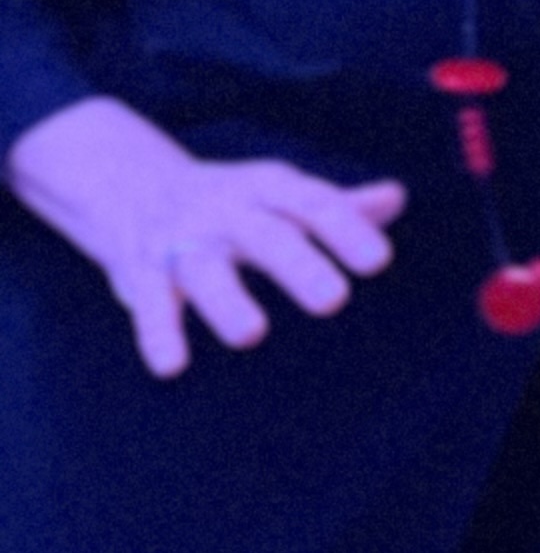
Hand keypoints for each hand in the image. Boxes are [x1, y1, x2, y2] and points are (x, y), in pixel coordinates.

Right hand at [6, 95, 404, 379]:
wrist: (128, 185)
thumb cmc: (232, 201)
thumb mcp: (282, 193)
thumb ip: (339, 205)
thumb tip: (398, 198)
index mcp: (270, 190)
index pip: (315, 205)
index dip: (347, 231)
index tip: (380, 261)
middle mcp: (226, 212)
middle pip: (266, 236)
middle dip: (299, 266)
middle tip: (335, 301)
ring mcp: (182, 241)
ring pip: (203, 269)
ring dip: (227, 301)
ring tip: (252, 335)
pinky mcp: (143, 274)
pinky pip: (151, 305)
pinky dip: (158, 335)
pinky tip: (173, 366)